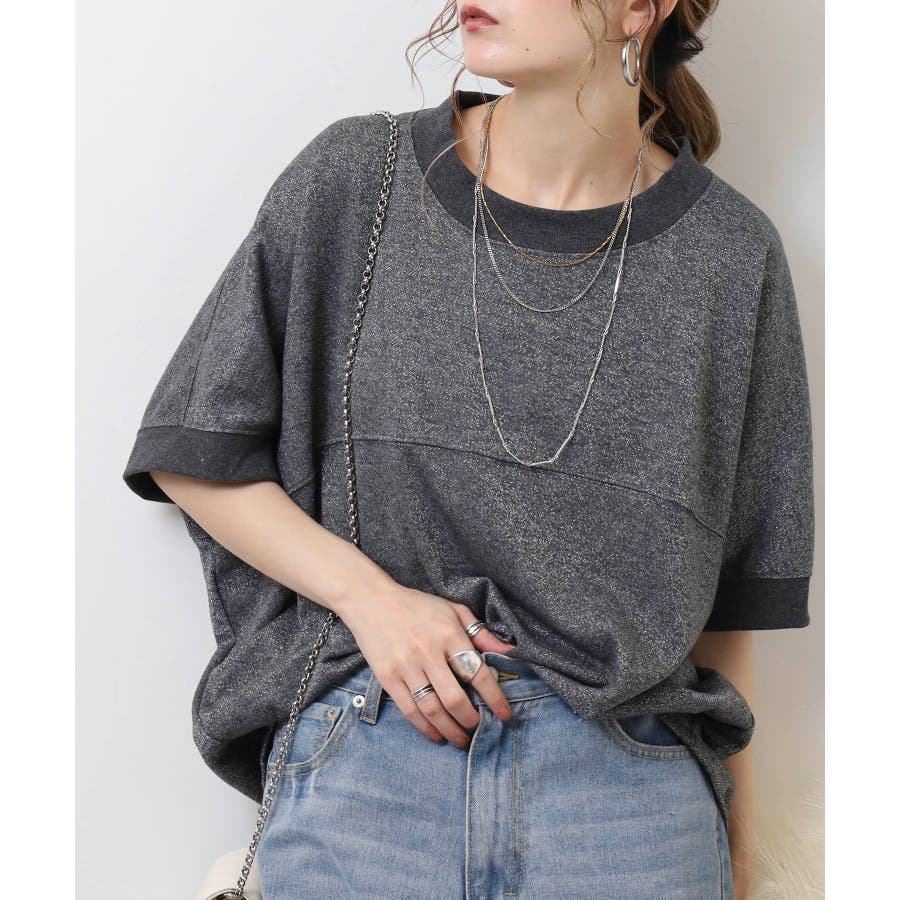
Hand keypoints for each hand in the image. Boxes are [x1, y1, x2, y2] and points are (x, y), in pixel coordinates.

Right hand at [338, 580, 514, 747]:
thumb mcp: (453, 610)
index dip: (494, 698)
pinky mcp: (388, 678)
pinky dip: (425, 728)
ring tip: (461, 739)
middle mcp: (428, 652)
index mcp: (448, 633)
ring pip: (432, 709)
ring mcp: (406, 666)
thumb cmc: (417, 606)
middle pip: (455, 698)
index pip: (477, 672)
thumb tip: (510, 652)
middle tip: (479, 728)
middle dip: (471, 720)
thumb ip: (481, 633)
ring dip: (450, 730)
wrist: (371, 602)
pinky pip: (409, 710)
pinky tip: (436, 735)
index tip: (504, 715)